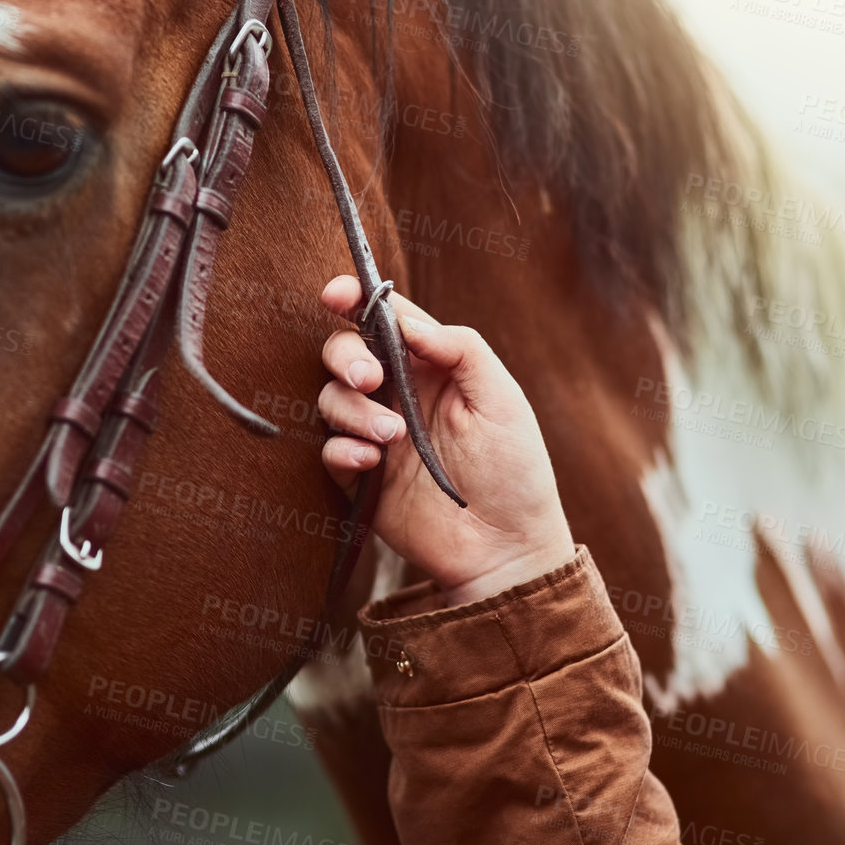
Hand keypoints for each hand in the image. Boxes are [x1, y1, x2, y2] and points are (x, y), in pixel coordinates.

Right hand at [317, 275, 575, 607]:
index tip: (336, 295)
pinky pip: (329, 450)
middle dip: (346, 357)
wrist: (505, 549)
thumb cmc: (515, 471)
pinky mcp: (362, 477)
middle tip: (369, 379)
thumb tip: (407, 322)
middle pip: (346, 353)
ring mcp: (377, 435)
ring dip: (353, 410)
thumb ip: (460, 349)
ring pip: (332, 399)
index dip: (355, 299)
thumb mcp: (502, 399)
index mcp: (434, 368)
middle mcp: (400, 395)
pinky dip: (342, 450)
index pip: (386, 320)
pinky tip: (372, 464)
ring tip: (392, 437)